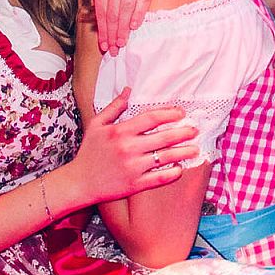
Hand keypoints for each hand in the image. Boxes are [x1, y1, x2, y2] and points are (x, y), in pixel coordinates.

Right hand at [63, 89, 199, 205]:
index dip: (170, 114)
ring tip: (195, 149)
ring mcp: (133, 167)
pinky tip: (180, 168)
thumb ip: (113, 107)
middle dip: (183, 132)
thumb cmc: (88, 153)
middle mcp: (128, 148)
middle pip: (164, 137)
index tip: (181, 113)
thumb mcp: (96, 125)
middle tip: (194, 130)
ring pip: (165, 157)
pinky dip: (172, 173)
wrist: (79, 182)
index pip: (151, 118)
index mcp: (120, 131)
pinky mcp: (135, 185)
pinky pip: (159, 178)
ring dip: (184, 152)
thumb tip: (128, 90)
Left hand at [89, 0, 166, 53]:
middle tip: (112, 51)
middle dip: (111, 35)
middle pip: (112, 14)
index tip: (103, 46)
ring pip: (126, 10)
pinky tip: (135, 27)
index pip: (100, 11)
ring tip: (122, 43)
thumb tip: (97, 11)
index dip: (102, 31)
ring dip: (124, 30)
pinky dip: (138, 15)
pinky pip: (142, 0)